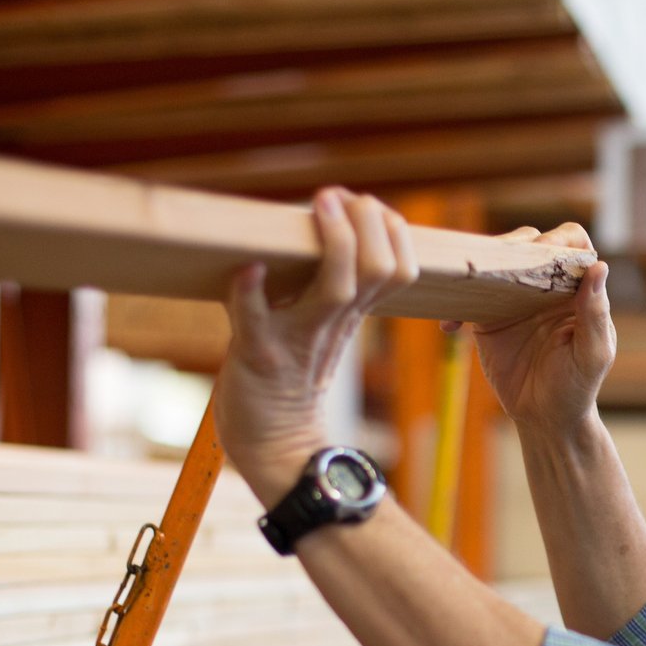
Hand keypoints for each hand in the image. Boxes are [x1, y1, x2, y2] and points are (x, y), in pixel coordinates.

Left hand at [217, 187, 416, 503]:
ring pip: (335, 289)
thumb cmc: (293, 381)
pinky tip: (247, 266)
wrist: (275, 447)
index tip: (366, 204)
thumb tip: (327, 233)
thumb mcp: (325, 330)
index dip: (392, 230)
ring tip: (319, 207)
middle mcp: (332, 323)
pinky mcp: (256, 354)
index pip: (398, 268)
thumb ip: (330, 289)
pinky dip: (249, 289)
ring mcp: (297, 339)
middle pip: (377, 269)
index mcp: (351, 315)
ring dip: (331, 241)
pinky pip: (254, 318)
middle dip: (367, 223)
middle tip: (338, 198)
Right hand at [444, 223, 612, 438]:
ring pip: (497, 262)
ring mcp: (515, 299)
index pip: (572, 244)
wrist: (545, 419)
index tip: (542, 256)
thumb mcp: (591, 355)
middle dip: (514, 246)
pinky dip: (455, 305)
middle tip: (500, 268)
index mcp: (576, 290)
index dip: (557, 240)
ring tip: (470, 283)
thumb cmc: (577, 387)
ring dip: (481, 266)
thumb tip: (599, 267)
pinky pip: (469, 298)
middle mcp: (547, 286)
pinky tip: (450, 327)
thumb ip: (594, 314)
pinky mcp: (488, 318)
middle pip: (530, 243)